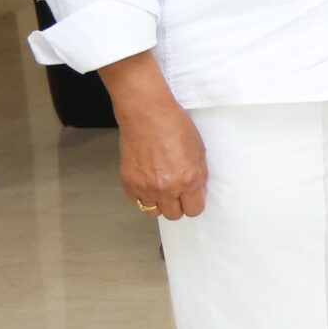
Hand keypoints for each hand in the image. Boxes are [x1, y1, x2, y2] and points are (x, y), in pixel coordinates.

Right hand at [103, 54, 206, 219]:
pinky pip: (137, 201)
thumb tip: (196, 192)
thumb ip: (198, 176)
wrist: (147, 114)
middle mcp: (167, 188)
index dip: (194, 203)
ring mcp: (145, 187)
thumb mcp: (198, 151)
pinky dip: (142, 195)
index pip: (194, 210)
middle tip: (177, 191)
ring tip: (161, 187)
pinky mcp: (128, 182)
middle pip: (174, 215)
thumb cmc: (175, 126)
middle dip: (178, 204)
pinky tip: (147, 180)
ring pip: (153, 211)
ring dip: (159, 202)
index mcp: (188, 179)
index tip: (192, 196)